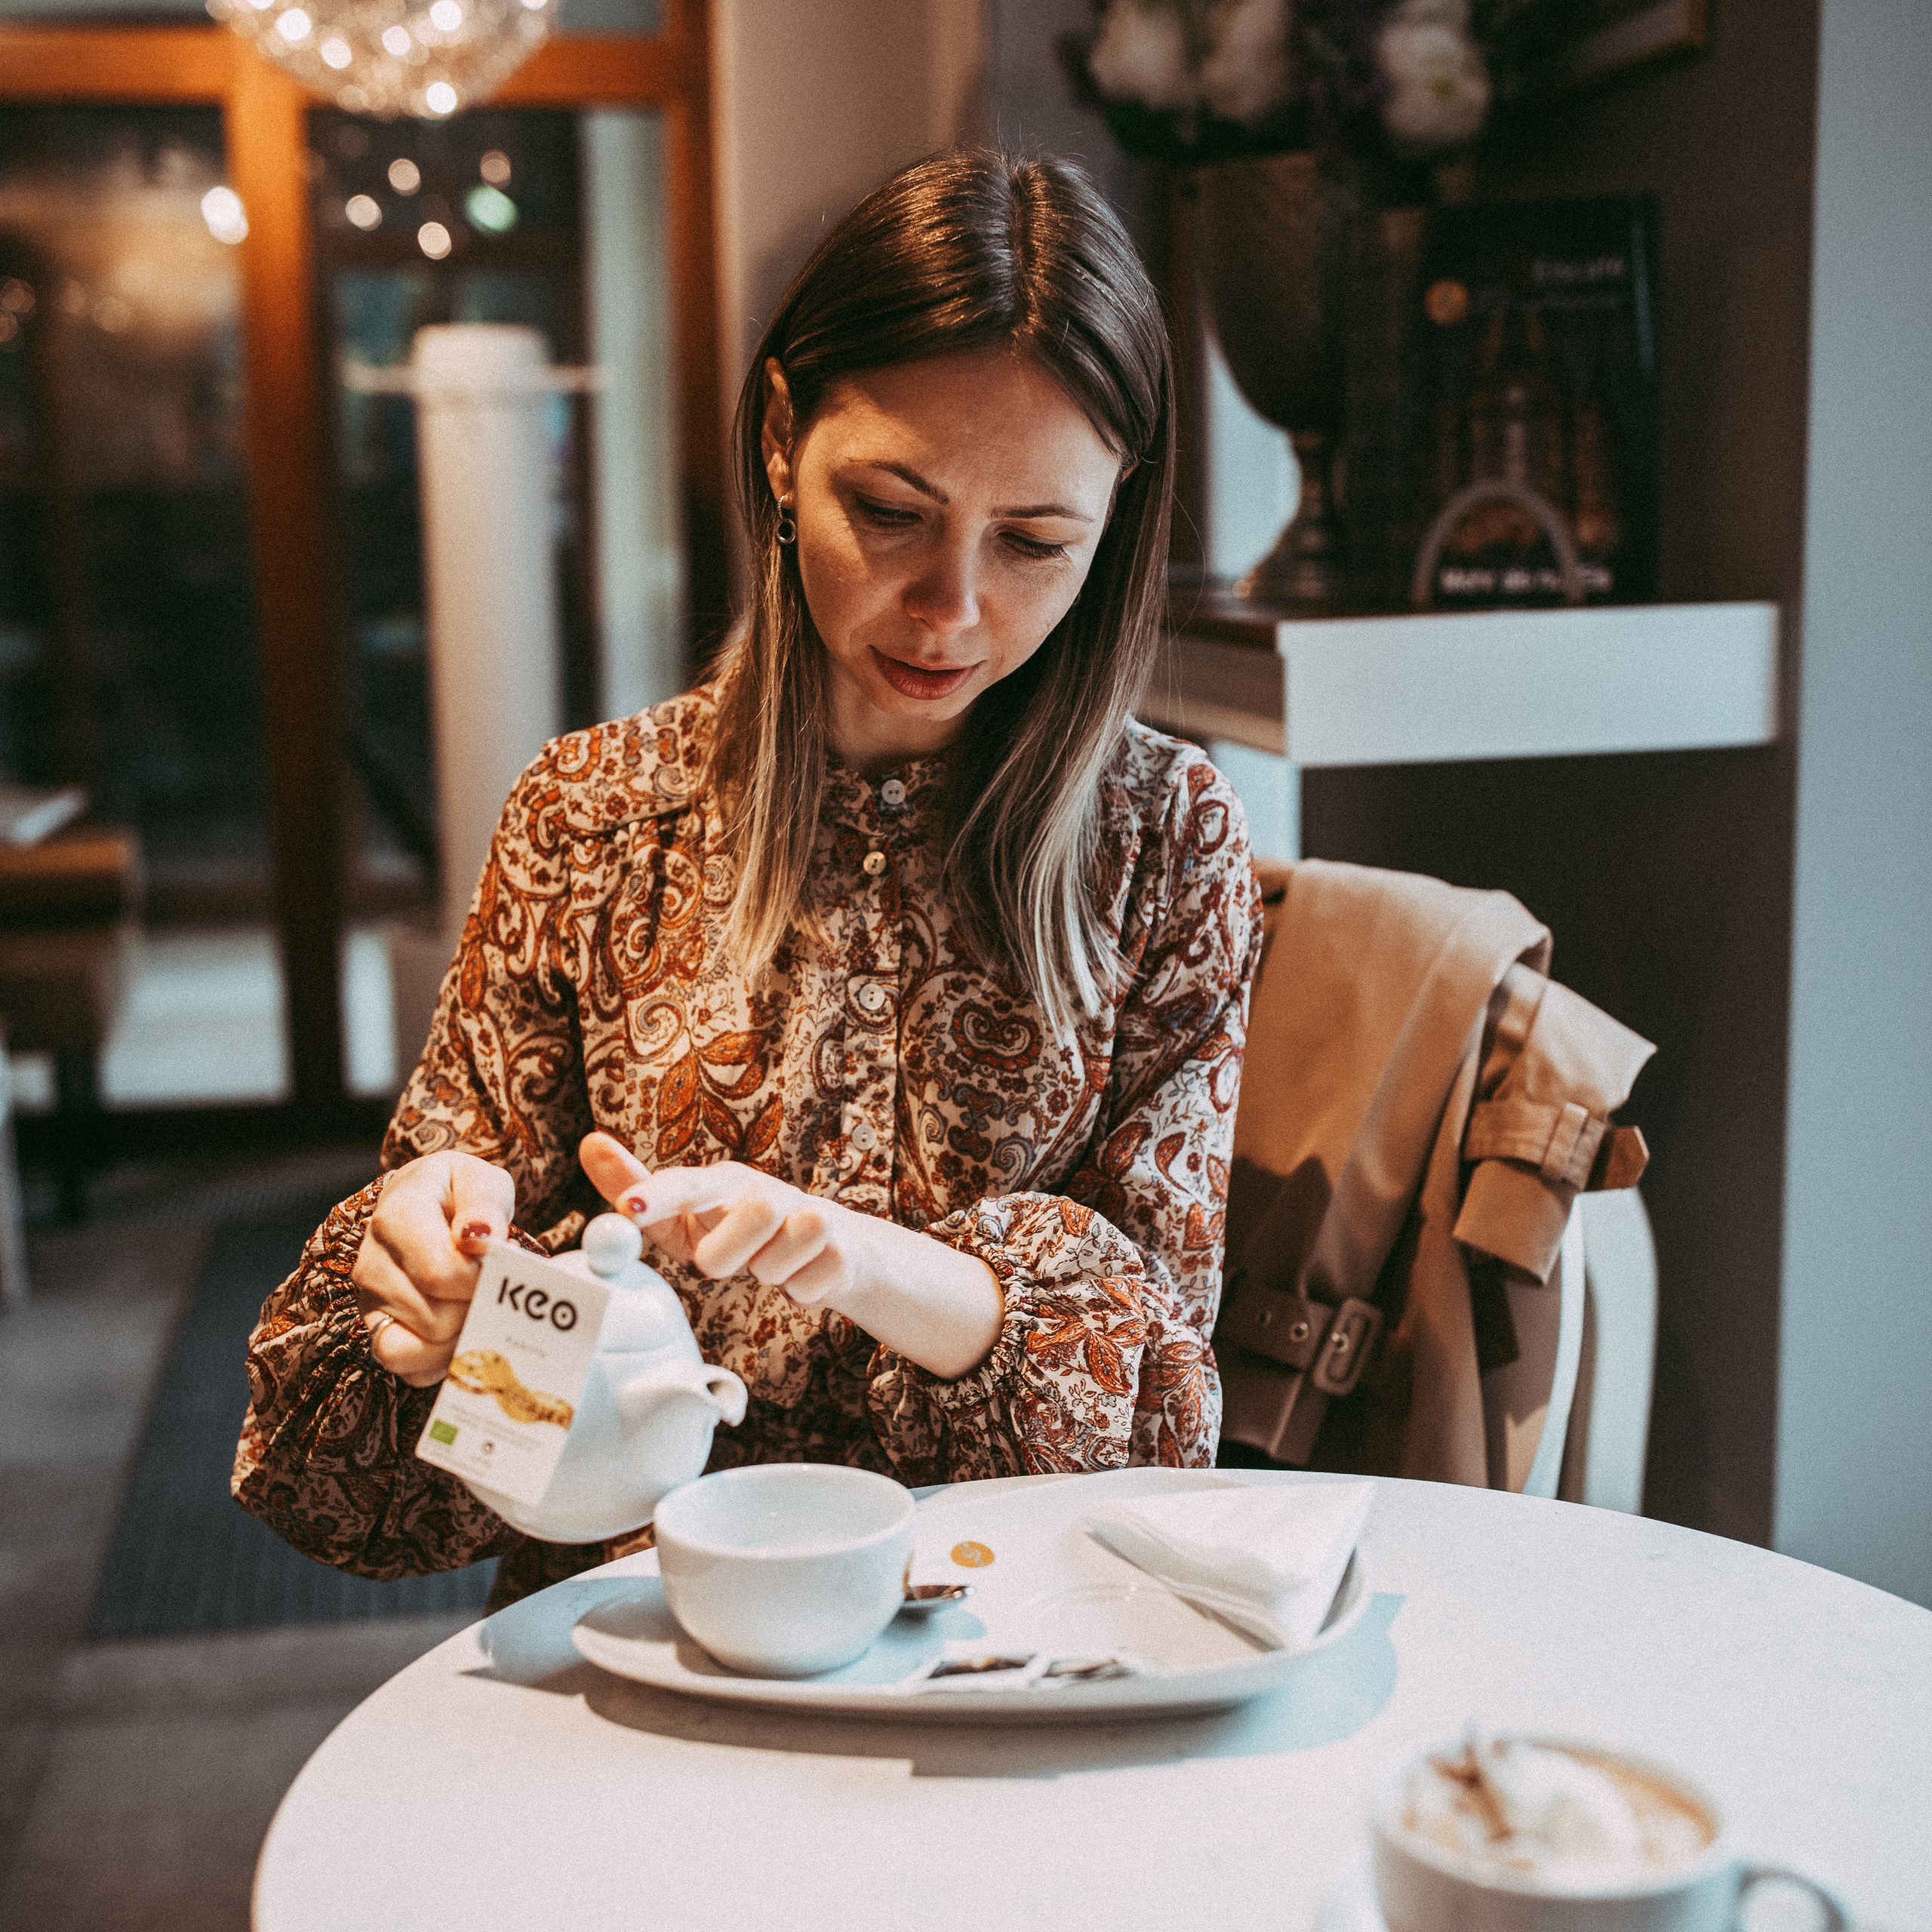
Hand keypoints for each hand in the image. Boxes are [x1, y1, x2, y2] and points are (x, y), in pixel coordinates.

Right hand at [351, 1152, 515, 1385]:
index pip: (439, 1273)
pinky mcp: (377, 1334)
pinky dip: (443, 1360)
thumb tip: (481, 1239)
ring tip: (478, 1304)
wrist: (423, 1203)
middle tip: (491, 1284)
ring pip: (424, 1349)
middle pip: (437, 1318)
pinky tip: (461, 1330)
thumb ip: (485, 1203)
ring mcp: (370, 1304)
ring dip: (465, 1334)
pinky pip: (411, 1370)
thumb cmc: (455, 1193)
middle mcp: (372, 1266)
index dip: (481, 1280)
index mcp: (395, 1219)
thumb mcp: (478, 1179)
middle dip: (477, 1307)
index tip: (498, 1264)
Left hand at [578, 1132, 1002, 1379]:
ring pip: (780, 1252)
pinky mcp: (842, 1250)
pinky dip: (801, 1291)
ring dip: (767, 1272)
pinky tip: (802, 1277)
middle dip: (729, 1252)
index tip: (627, 1209)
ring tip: (767, 1267)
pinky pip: (810, 1285)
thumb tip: (589, 1142)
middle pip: (750, 1211)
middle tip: (721, 1264)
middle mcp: (768, 1191)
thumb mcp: (687, 1220)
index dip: (659, 1195)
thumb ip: (638, 1191)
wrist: (834, 1250)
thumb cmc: (744, 1235)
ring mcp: (810, 1216)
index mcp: (725, 1184)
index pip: (689, 1183)